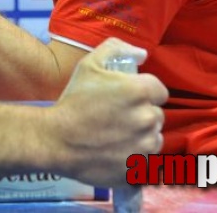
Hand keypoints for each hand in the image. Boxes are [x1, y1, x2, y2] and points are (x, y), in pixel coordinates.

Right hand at [49, 38, 166, 186]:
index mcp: (140, 92)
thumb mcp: (89, 64)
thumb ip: (116, 49)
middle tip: (120, 116)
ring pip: (154, 139)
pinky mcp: (137, 168)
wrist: (57, 139)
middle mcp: (148, 119)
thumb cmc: (74, 99)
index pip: (160, 91)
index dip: (146, 93)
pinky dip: (135, 157)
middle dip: (142, 114)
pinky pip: (145, 160)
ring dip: (142, 136)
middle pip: (157, 116)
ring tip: (119, 135)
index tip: (129, 98)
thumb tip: (142, 54)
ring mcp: (144, 147)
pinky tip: (117, 151)